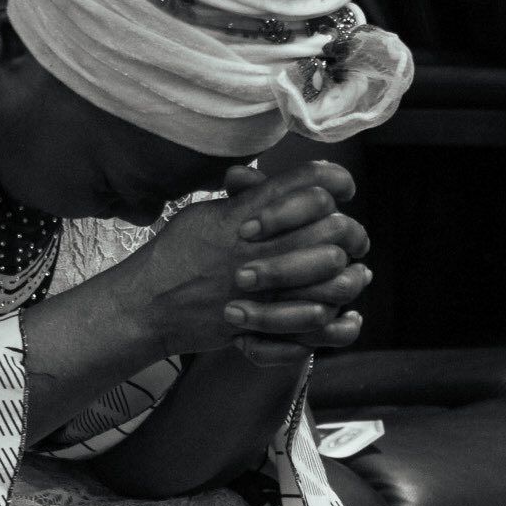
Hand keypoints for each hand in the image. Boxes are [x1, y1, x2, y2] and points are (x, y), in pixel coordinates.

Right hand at [129, 161, 368, 360]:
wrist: (149, 305)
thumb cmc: (175, 256)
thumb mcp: (208, 213)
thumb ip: (245, 198)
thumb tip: (270, 181)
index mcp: (249, 213)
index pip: (311, 183)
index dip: (337, 181)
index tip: (344, 189)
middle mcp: (262, 248)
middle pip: (334, 228)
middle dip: (351, 231)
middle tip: (354, 238)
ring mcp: (266, 289)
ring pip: (334, 277)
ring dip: (351, 277)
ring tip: (356, 276)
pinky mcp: (266, 325)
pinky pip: (319, 325)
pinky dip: (339, 325)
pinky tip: (347, 318)